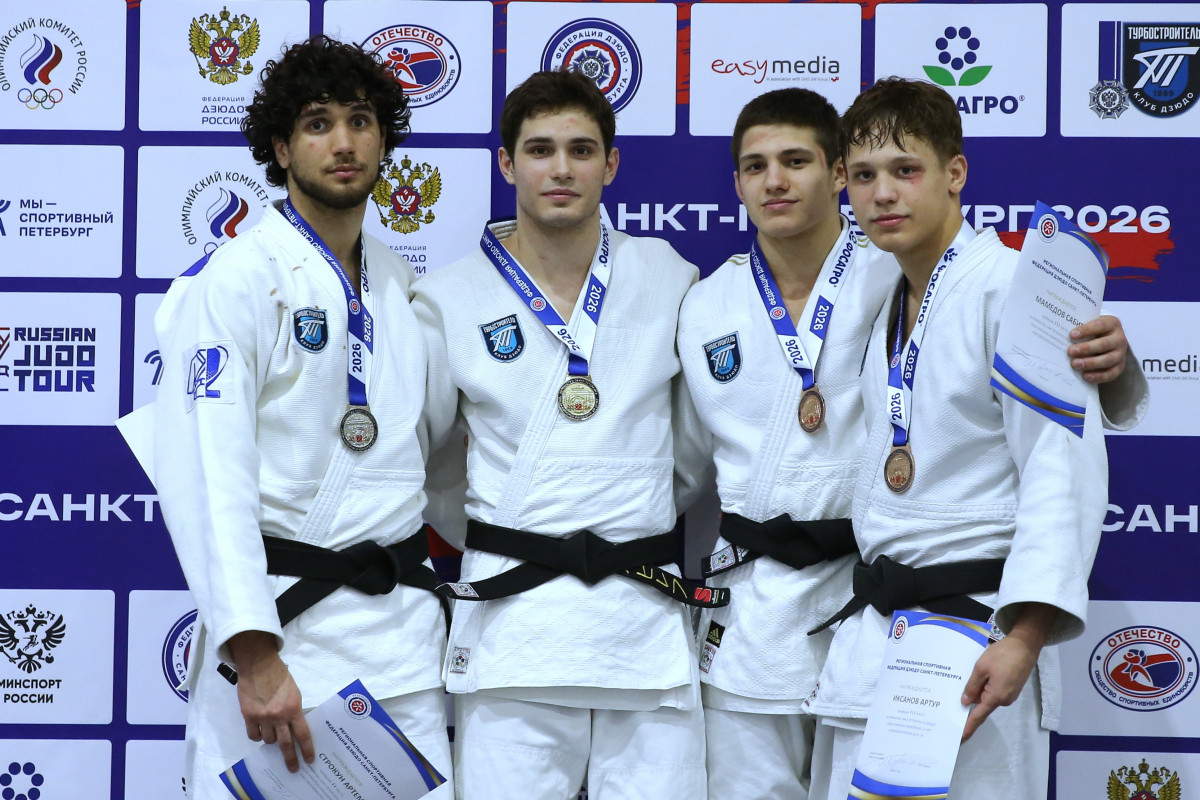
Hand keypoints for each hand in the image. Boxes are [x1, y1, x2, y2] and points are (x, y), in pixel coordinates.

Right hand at [227, 631, 314, 771]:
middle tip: (293, 768)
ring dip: (272, 739)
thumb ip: (294, 709)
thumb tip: (293, 725)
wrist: (259, 664)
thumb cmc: (279, 676)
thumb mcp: (294, 691)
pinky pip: (253, 735)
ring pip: (269, 740)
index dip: (307, 749)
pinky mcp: (249, 716)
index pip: (303, 734)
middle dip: (290, 759)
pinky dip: (257, 735)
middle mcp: (279, 716)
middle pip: (286, 744)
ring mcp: (263, 717)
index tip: (309, 760)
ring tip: (272, 732)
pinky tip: (259, 731)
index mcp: (294, 708)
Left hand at [960, 604, 1054, 741]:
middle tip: (953, 696)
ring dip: (978, 690)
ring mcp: (1010, 694)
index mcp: (996, 697)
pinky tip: (980, 676)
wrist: (1025, 645)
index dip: (969, 727)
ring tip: (969, 679)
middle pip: (982, 704)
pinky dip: (985, 686)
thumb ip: (972, 686)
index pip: (979, 716)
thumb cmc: (1002, 655)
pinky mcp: (1012, 687)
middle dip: (971, 701)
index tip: (960, 737)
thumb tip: (966, 702)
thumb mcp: (981, 668)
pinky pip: (994, 691)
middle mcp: (1004, 700)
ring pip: (987, 696)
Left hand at [1068, 315, 1127, 383]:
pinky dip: (1098, 376)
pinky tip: (1085, 376)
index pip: (1100, 325)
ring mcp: (1121, 354)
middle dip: (1086, 348)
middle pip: (1104, 344)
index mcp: (1112, 324)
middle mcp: (1119, 339)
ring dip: (1090, 363)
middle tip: (1070, 351)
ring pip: (1107, 360)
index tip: (1071, 335)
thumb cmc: (1094, 331)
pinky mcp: (1120, 366)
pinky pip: (1111, 373)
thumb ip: (1080, 329)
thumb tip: (1061, 336)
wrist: (1108, 339)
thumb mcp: (1089, 325)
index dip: (1086, 330)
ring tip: (1075, 364)